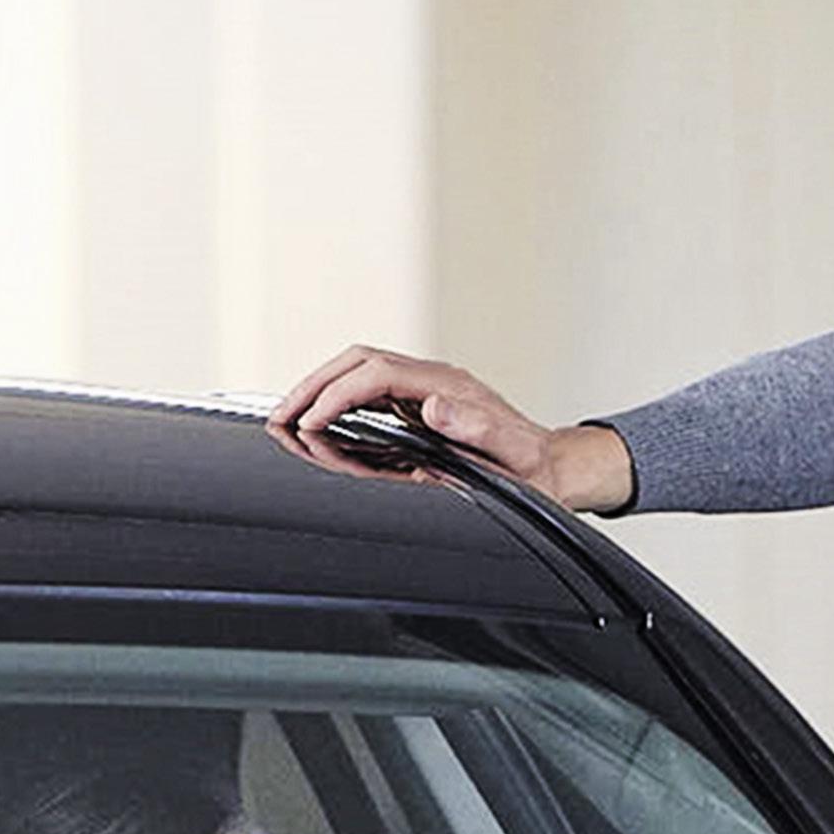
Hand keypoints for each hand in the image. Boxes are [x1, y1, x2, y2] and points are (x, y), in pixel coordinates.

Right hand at [266, 345, 633, 512]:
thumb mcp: (513, 454)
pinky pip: (369, 394)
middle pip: (358, 362)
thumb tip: (434, 406)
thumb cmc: (534, 469)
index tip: (312, 423)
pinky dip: (337, 403)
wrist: (555, 471)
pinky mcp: (419, 406)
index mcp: (448, 387)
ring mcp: (424, 391)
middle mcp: (432, 381)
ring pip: (358, 373)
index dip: (338, 395)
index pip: (376, 374)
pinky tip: (318, 424)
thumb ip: (478, 429)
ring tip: (286, 418)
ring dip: (320, 390)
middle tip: (278, 416)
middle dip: (314, 385)